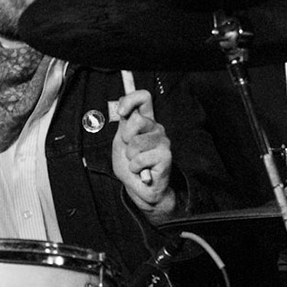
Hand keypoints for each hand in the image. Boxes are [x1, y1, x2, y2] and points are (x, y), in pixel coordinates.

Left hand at [111, 89, 174, 219]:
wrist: (139, 189)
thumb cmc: (130, 165)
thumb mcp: (120, 143)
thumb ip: (123, 125)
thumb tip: (124, 110)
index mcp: (146, 121)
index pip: (144, 98)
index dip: (130, 100)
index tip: (121, 113)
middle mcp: (156, 128)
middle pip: (137, 120)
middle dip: (126, 138)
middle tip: (130, 151)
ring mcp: (163, 141)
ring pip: (135, 143)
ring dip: (130, 157)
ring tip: (136, 163)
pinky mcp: (166, 156)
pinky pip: (140, 159)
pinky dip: (135, 168)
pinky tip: (142, 171)